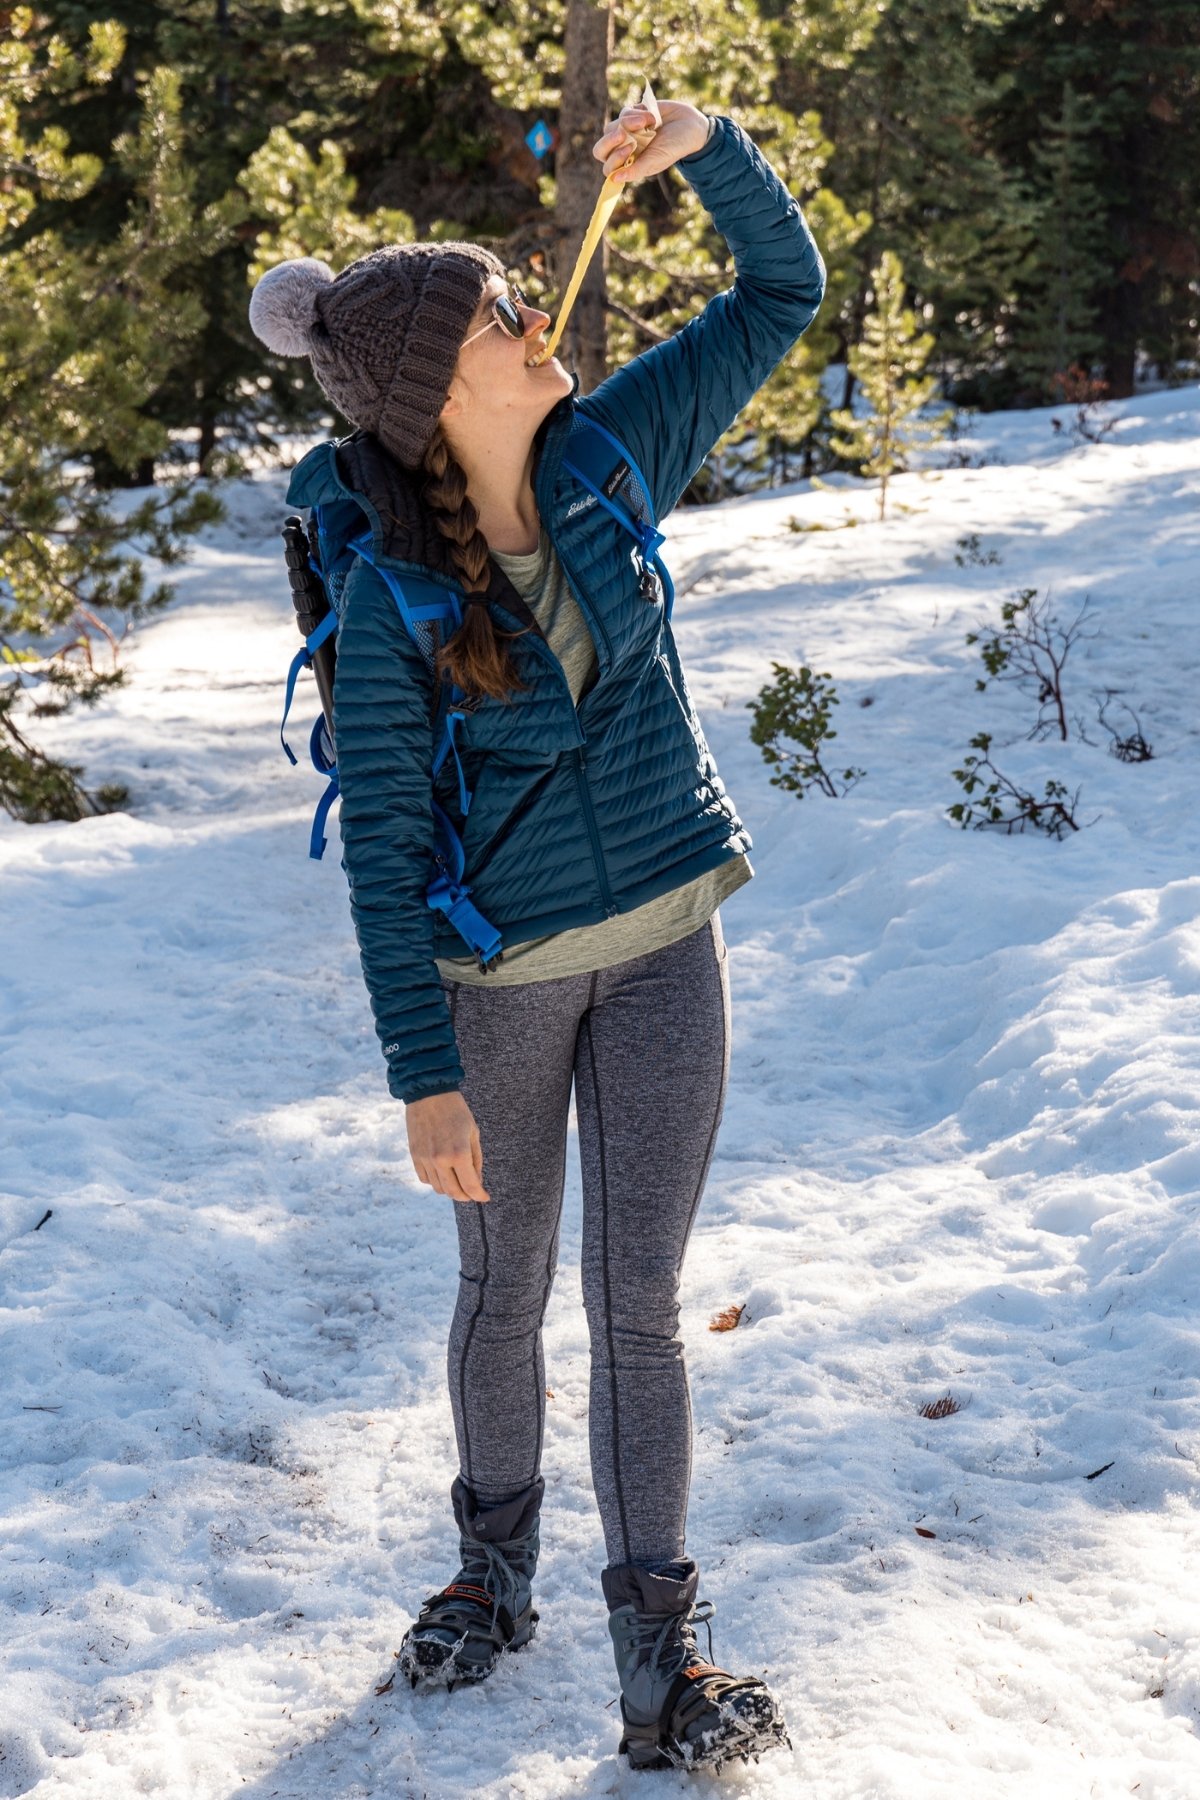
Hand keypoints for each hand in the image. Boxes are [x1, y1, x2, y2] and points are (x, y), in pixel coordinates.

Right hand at [406, 1090, 490, 1203]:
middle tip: (472, 1193)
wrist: (429, 1094)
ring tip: (458, 1181)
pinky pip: (425, 1179)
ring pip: (438, 1188)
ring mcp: (425, 1159)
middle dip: (466, 1196)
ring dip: (450, 1189)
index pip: (470, 1186)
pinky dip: (435, 1181)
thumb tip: (476, 1181)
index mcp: (459, 1153)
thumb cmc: (455, 1111)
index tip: (485, 1197)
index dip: (479, 1196)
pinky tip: (443, 1173)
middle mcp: (440, 1160)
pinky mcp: (415, 1156)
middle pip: (453, 1192)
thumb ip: (476, 1160)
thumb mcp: (473, 1133)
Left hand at [594, 100, 708, 186]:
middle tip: (622, 134)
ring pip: (612, 127)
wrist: (689, 125)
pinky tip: (653, 117)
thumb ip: (636, 170)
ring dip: (629, 123)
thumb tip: (614, 179)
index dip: (614, 158)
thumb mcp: (656, 160)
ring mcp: (625, 133)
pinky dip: (638, 113)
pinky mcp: (631, 115)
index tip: (630, 149)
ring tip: (649, 123)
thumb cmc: (674, 148)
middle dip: (609, 141)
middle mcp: (623, 151)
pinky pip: (624, 113)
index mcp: (628, 166)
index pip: (608, 167)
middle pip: (600, 149)